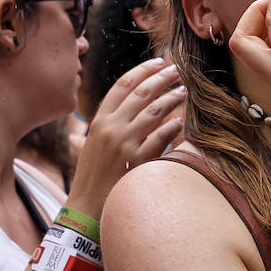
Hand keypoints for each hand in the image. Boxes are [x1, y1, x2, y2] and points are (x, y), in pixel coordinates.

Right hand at [67, 58, 184, 215]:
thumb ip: (110, 123)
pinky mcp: (137, 161)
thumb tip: (132, 105)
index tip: (158, 62)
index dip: (142, 71)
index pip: (122, 85)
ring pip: (154, 111)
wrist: (86, 207)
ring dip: (172, 98)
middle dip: (162, 78)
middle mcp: (111, 128)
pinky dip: (173, 127)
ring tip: (183, 91)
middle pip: (141, 93)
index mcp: (99, 121)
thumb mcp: (94, 143)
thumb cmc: (91, 175)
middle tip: (177, 70)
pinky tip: (182, 121)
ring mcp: (124, 144)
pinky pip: (161, 137)